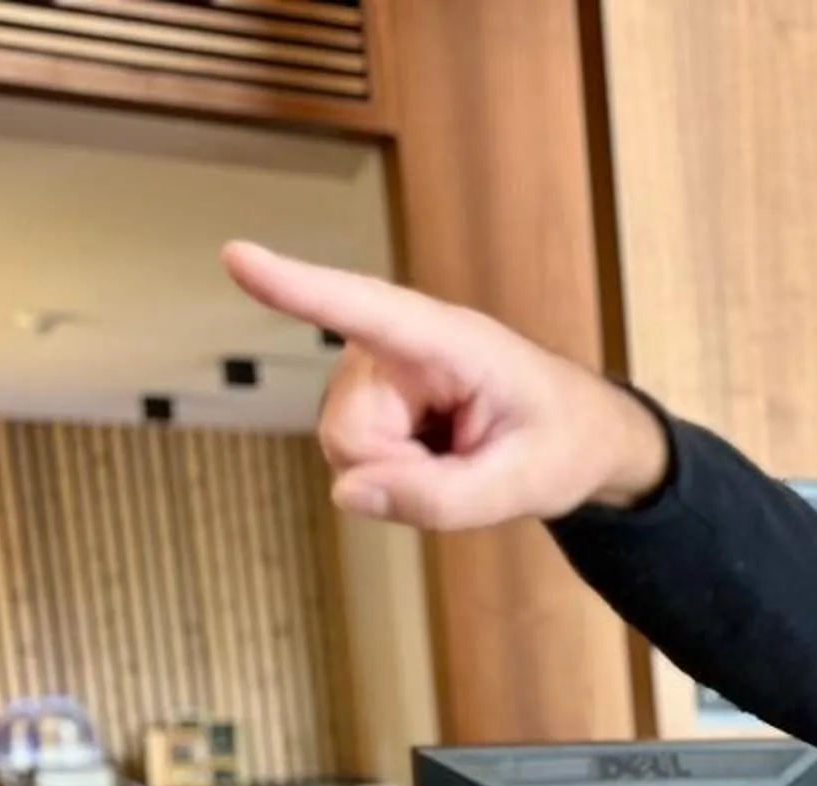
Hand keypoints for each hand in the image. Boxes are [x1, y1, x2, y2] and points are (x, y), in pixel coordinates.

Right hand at [220, 240, 669, 527]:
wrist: (579, 433)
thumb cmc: (561, 441)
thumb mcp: (525, 485)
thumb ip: (444, 498)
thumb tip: (348, 494)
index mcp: (449, 339)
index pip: (363, 309)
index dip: (298, 287)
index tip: (237, 256)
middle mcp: (396, 345)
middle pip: (349, 434)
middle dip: (400, 472)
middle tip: (466, 463)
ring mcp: (372, 373)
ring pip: (347, 452)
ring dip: (401, 474)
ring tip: (458, 454)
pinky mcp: (364, 398)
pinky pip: (355, 460)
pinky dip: (397, 474)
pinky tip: (437, 454)